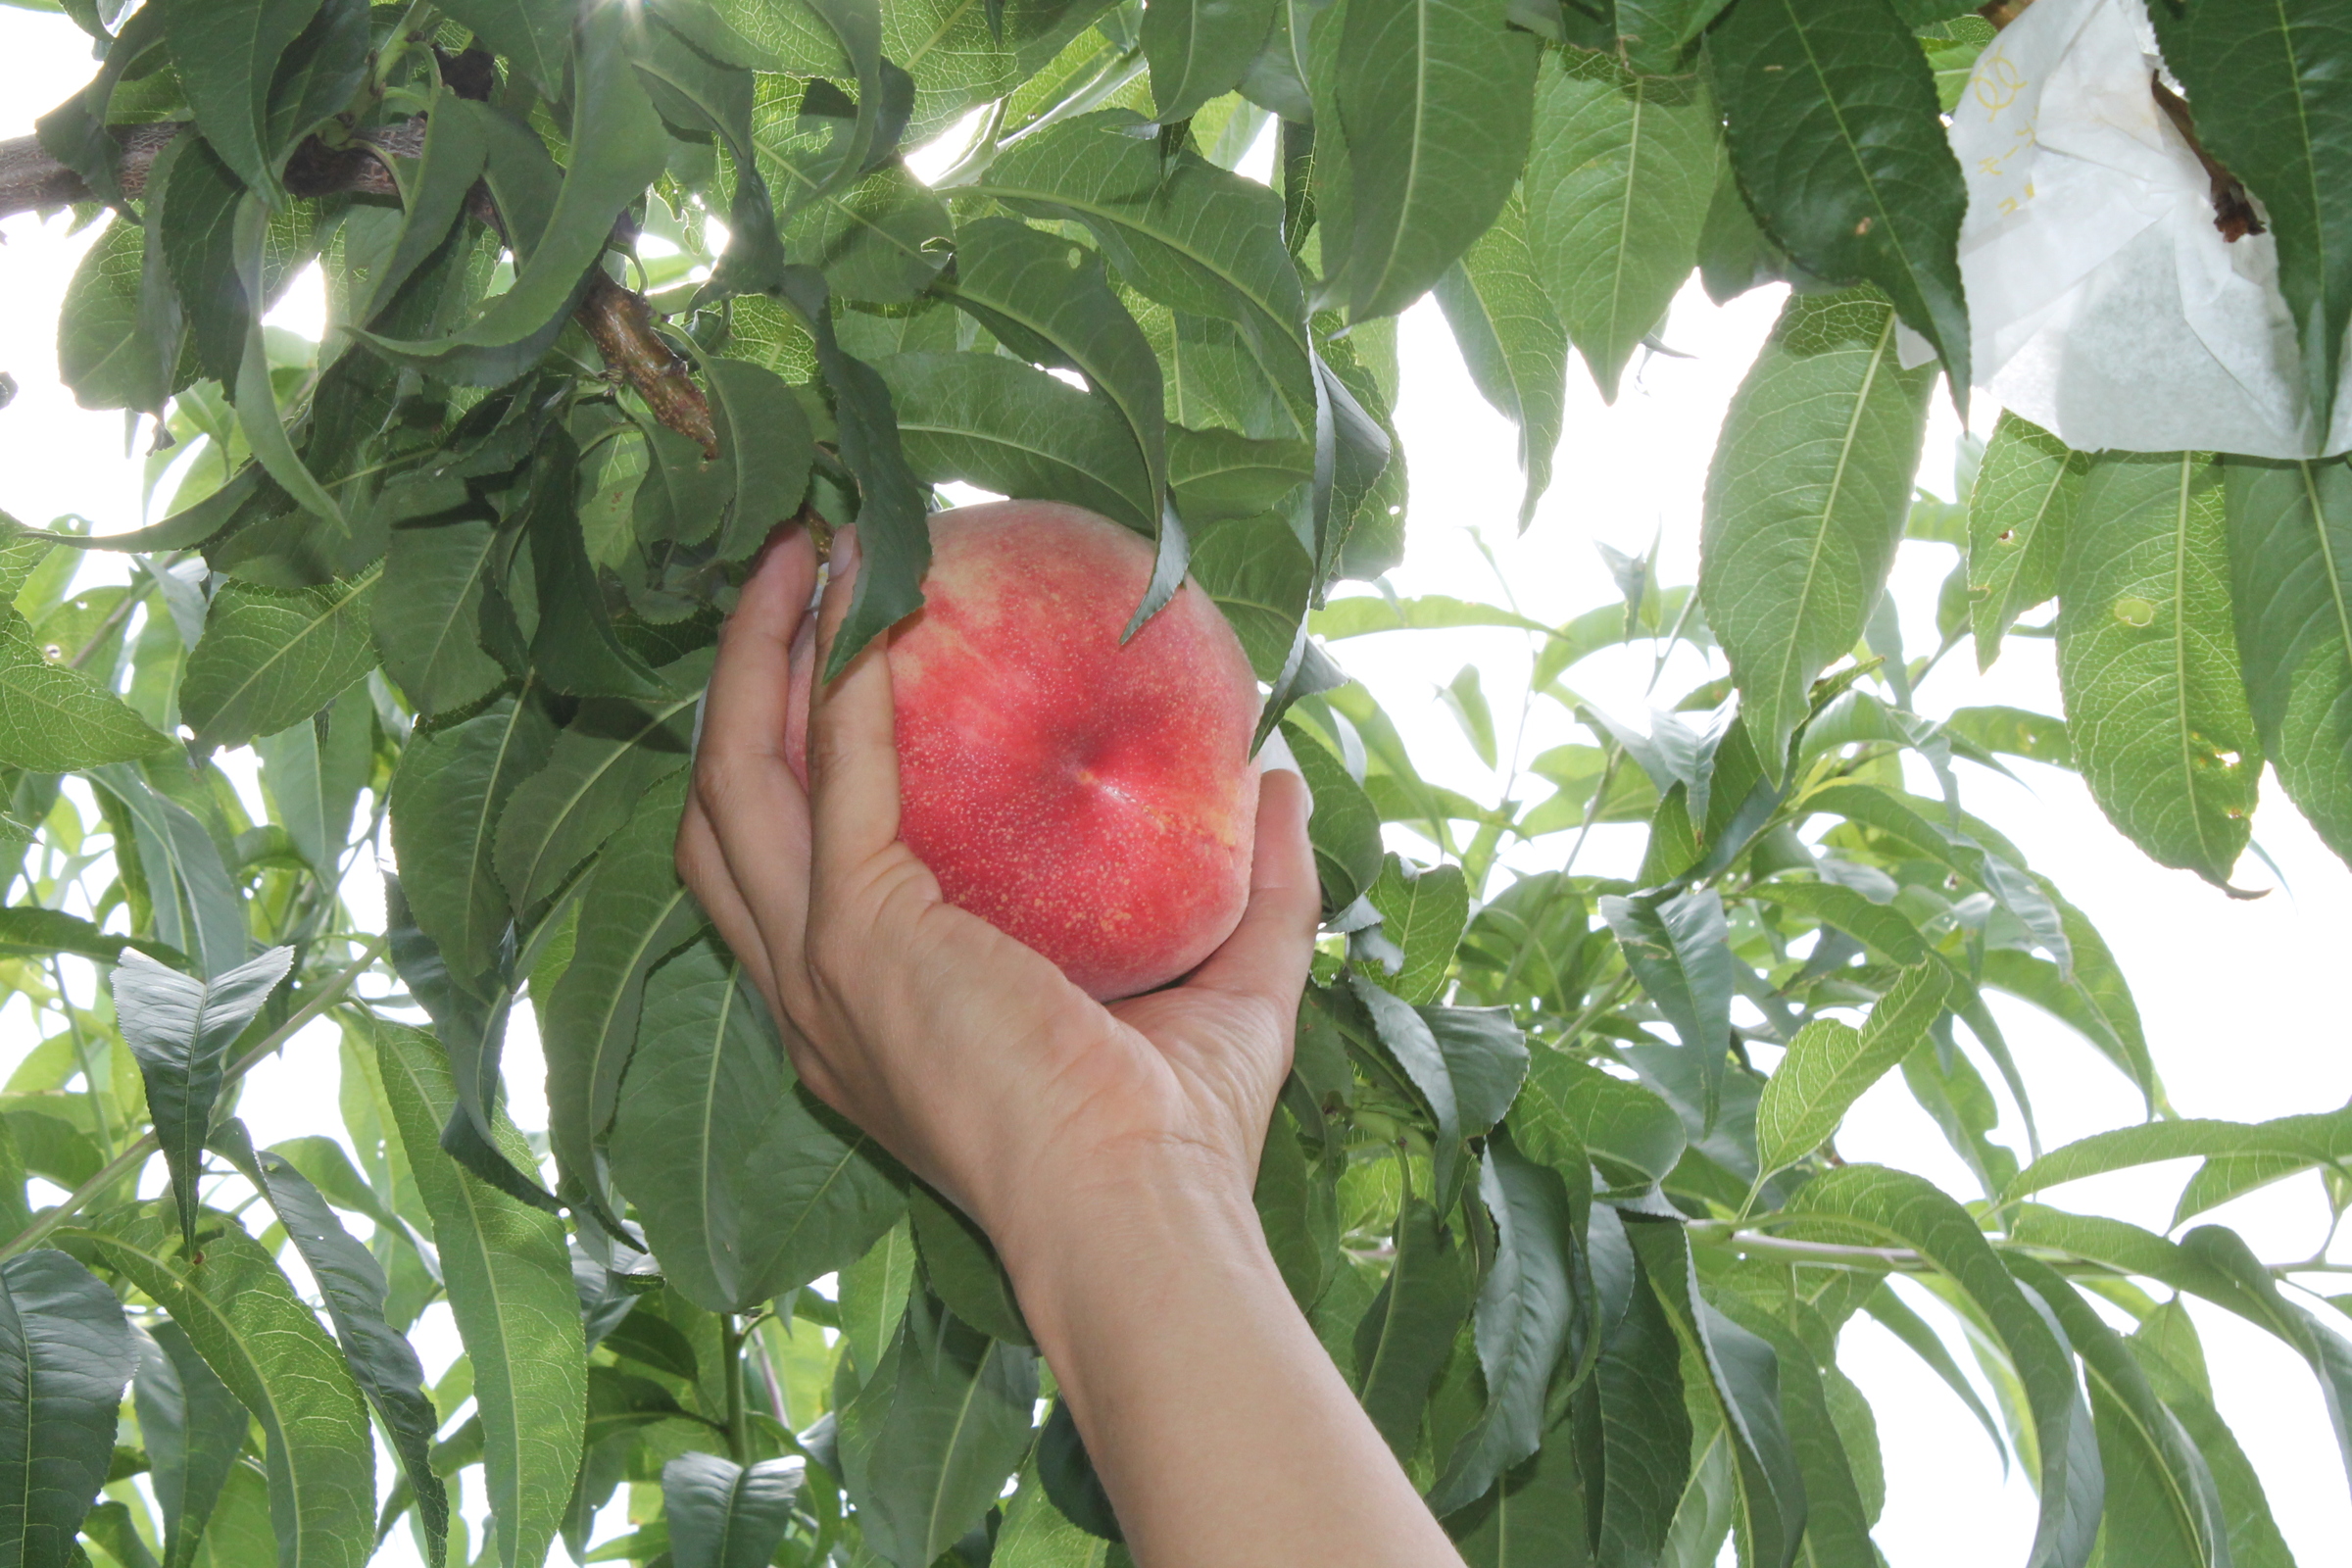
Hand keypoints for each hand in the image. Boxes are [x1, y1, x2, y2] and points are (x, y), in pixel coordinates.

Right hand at [674, 527, 1321, 1260]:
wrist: (1142, 1222)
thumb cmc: (1176, 1143)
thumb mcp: (1227, 992)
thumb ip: (1259, 889)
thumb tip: (1282, 784)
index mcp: (865, 1019)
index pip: (782, 870)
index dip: (790, 757)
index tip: (837, 653)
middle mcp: (814, 996)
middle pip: (728, 809)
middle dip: (741, 683)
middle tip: (799, 566)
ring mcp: (822, 969)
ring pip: (737, 782)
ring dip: (761, 658)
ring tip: (809, 550)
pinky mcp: (860, 940)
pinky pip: (835, 777)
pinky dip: (844, 681)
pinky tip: (873, 602)